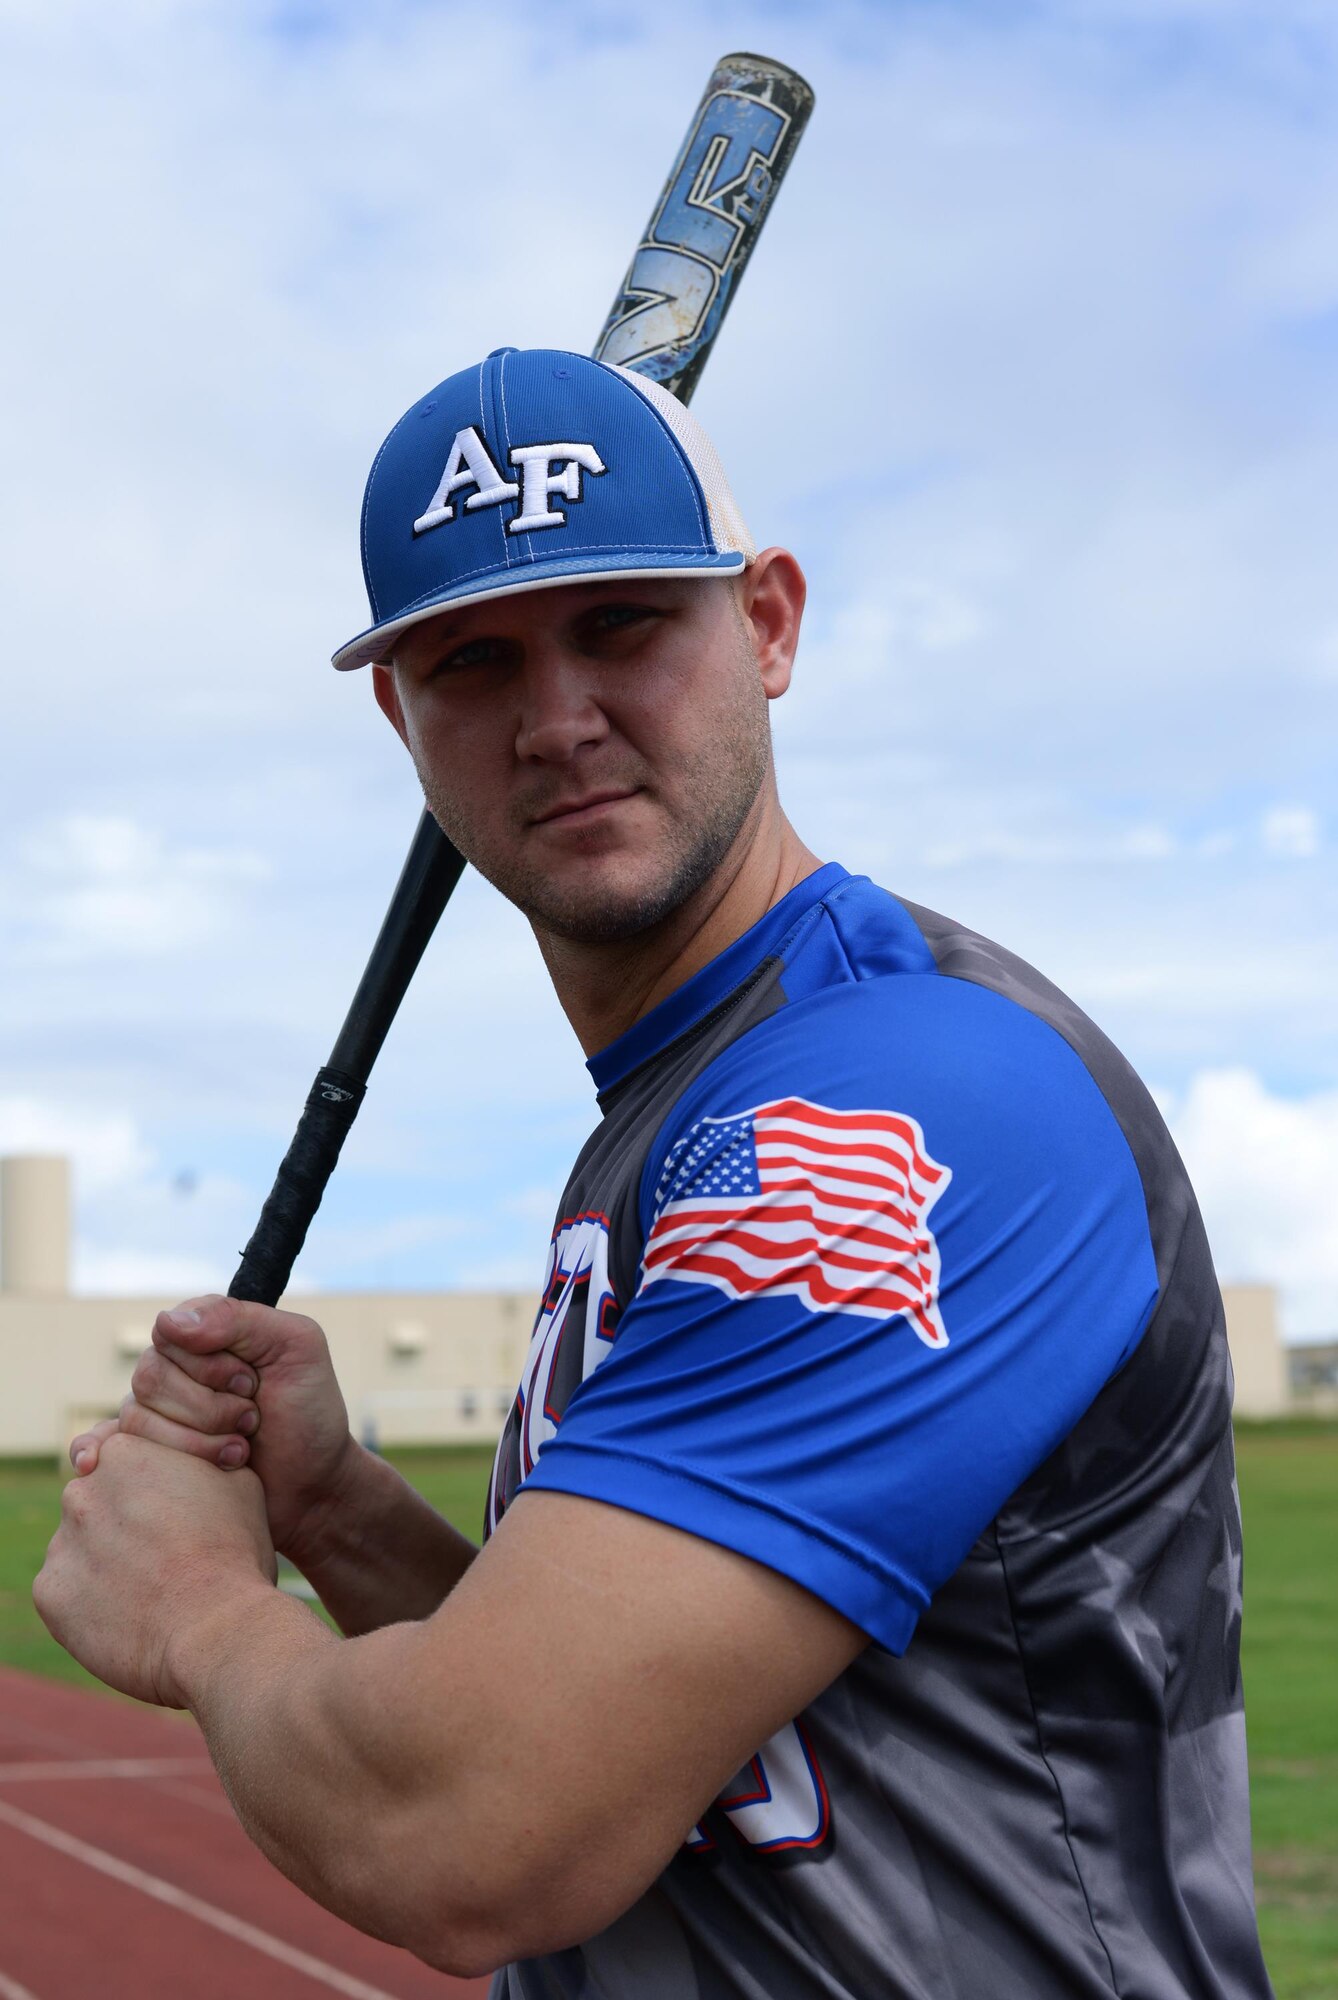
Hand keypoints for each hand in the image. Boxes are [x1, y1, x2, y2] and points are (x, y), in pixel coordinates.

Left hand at [34, 1431, 276, 1706]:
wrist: (213, 1629)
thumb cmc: (234, 1554)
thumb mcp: (239, 1484)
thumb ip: (201, 1463)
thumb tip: (200, 1461)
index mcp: (125, 1453)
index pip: (123, 1462)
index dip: (150, 1490)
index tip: (172, 1515)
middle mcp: (81, 1491)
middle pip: (97, 1504)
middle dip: (122, 1525)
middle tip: (165, 1556)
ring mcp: (60, 1543)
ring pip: (81, 1549)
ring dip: (106, 1564)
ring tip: (152, 1593)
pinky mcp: (48, 1593)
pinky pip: (67, 1593)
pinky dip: (92, 1603)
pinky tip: (131, 1616)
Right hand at [69, 1295, 360, 1560]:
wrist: (313, 1486)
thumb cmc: (309, 1412)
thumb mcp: (296, 1349)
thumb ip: (240, 1320)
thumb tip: (168, 1321)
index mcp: (207, 1335)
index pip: (170, 1333)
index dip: (211, 1364)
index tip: (252, 1382)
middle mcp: (176, 1369)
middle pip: (151, 1377)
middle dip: (210, 1406)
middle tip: (252, 1418)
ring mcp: (161, 1411)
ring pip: (138, 1416)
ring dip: (198, 1440)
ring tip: (240, 1449)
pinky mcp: (152, 1454)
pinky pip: (113, 1445)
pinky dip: (119, 1450)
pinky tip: (135, 1463)